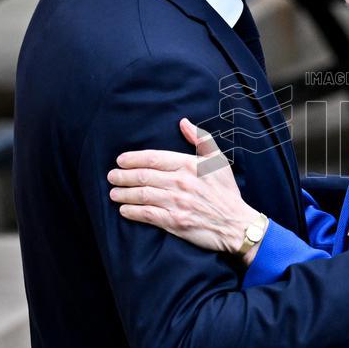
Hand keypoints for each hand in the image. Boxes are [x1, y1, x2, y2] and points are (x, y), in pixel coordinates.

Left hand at [107, 118, 264, 264]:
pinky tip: (124, 210)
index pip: (153, 158)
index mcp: (189, 165)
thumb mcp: (218, 161)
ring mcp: (177, 203)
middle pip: (143, 176)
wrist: (237, 224)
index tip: (120, 160)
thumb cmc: (227, 192)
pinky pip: (148, 215)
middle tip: (111, 176)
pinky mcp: (175, 222)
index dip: (133, 159)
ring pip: (142, 195)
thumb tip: (184, 122)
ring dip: (124, 193)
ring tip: (113, 193)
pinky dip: (132, 212)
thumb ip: (201, 139)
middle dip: (123, 176)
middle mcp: (181, 183)